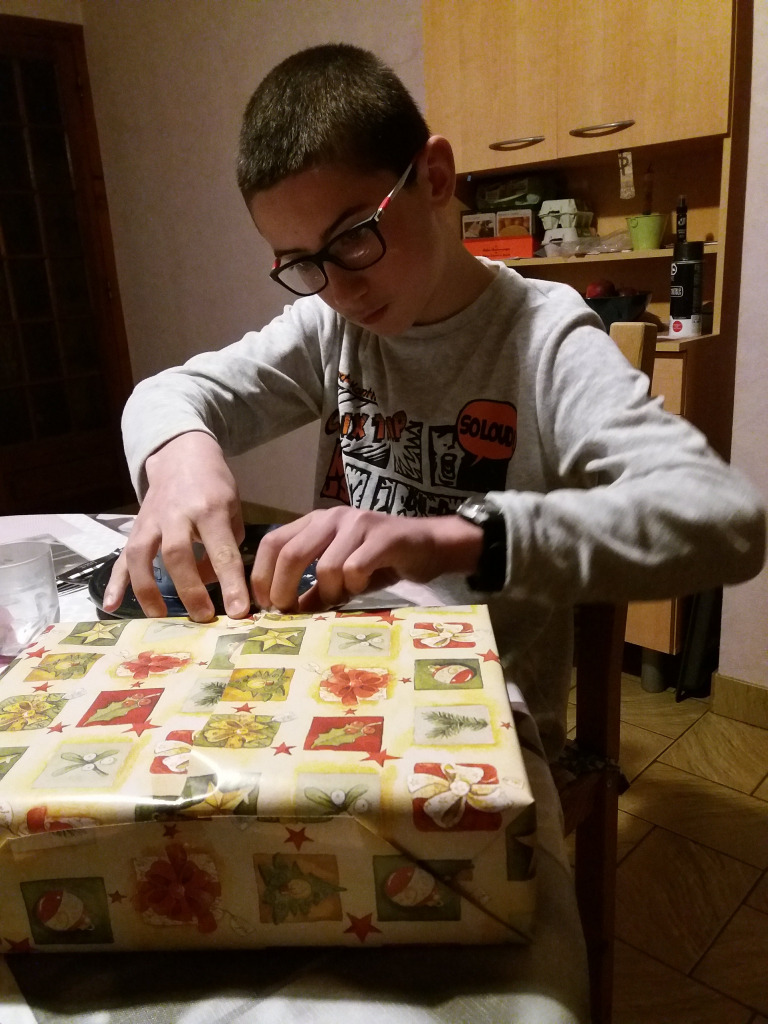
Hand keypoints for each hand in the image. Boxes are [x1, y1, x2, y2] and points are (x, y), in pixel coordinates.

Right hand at [104, 432, 249, 620]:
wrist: (181, 456)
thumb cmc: (214, 486)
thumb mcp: (232, 508)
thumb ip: (228, 545)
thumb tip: (217, 583)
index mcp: (210, 509)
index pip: (221, 550)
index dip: (230, 582)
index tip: (237, 611)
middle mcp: (177, 514)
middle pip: (177, 555)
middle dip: (190, 590)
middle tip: (204, 618)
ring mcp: (151, 521)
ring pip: (142, 556)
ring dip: (149, 590)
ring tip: (161, 617)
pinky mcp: (135, 528)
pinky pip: (122, 556)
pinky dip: (115, 582)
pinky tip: (111, 605)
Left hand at [250, 507, 482, 612]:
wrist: (429, 547)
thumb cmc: (381, 563)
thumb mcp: (340, 578)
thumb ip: (312, 590)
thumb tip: (285, 613)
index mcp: (315, 523)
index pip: (273, 542)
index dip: (261, 575)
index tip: (265, 605)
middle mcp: (332, 517)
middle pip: (291, 553)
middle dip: (284, 589)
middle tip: (288, 612)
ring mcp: (358, 523)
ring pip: (325, 566)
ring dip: (330, 592)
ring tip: (343, 597)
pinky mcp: (383, 536)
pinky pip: (355, 569)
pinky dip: (355, 586)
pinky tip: (364, 587)